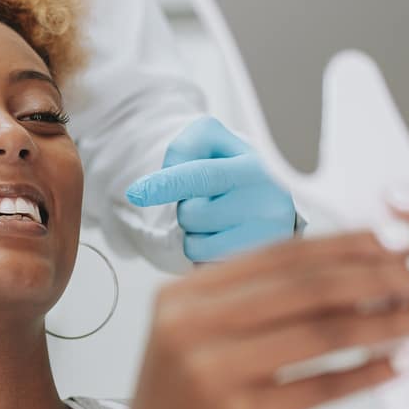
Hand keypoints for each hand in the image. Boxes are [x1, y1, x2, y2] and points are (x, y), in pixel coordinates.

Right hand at [102, 230, 408, 408]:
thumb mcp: (211, 348)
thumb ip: (264, 309)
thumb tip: (358, 268)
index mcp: (183, 296)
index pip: (283, 254)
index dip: (351, 243)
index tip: (405, 236)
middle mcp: (188, 325)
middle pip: (306, 286)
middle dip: (383, 274)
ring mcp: (207, 372)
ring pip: (320, 333)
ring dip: (390, 321)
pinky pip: (318, 388)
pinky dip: (368, 374)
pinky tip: (405, 366)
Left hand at [125, 116, 297, 262]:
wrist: (272, 198)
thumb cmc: (233, 166)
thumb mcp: (212, 141)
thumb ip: (185, 147)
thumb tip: (168, 178)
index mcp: (256, 167)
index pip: (203, 176)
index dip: (167, 184)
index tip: (136, 192)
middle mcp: (268, 203)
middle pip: (191, 215)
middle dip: (188, 209)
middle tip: (209, 201)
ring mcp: (266, 240)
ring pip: (196, 246)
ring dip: (196, 234)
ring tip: (218, 221)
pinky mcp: (258, 266)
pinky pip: (206, 267)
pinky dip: (206, 255)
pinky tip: (225, 240)